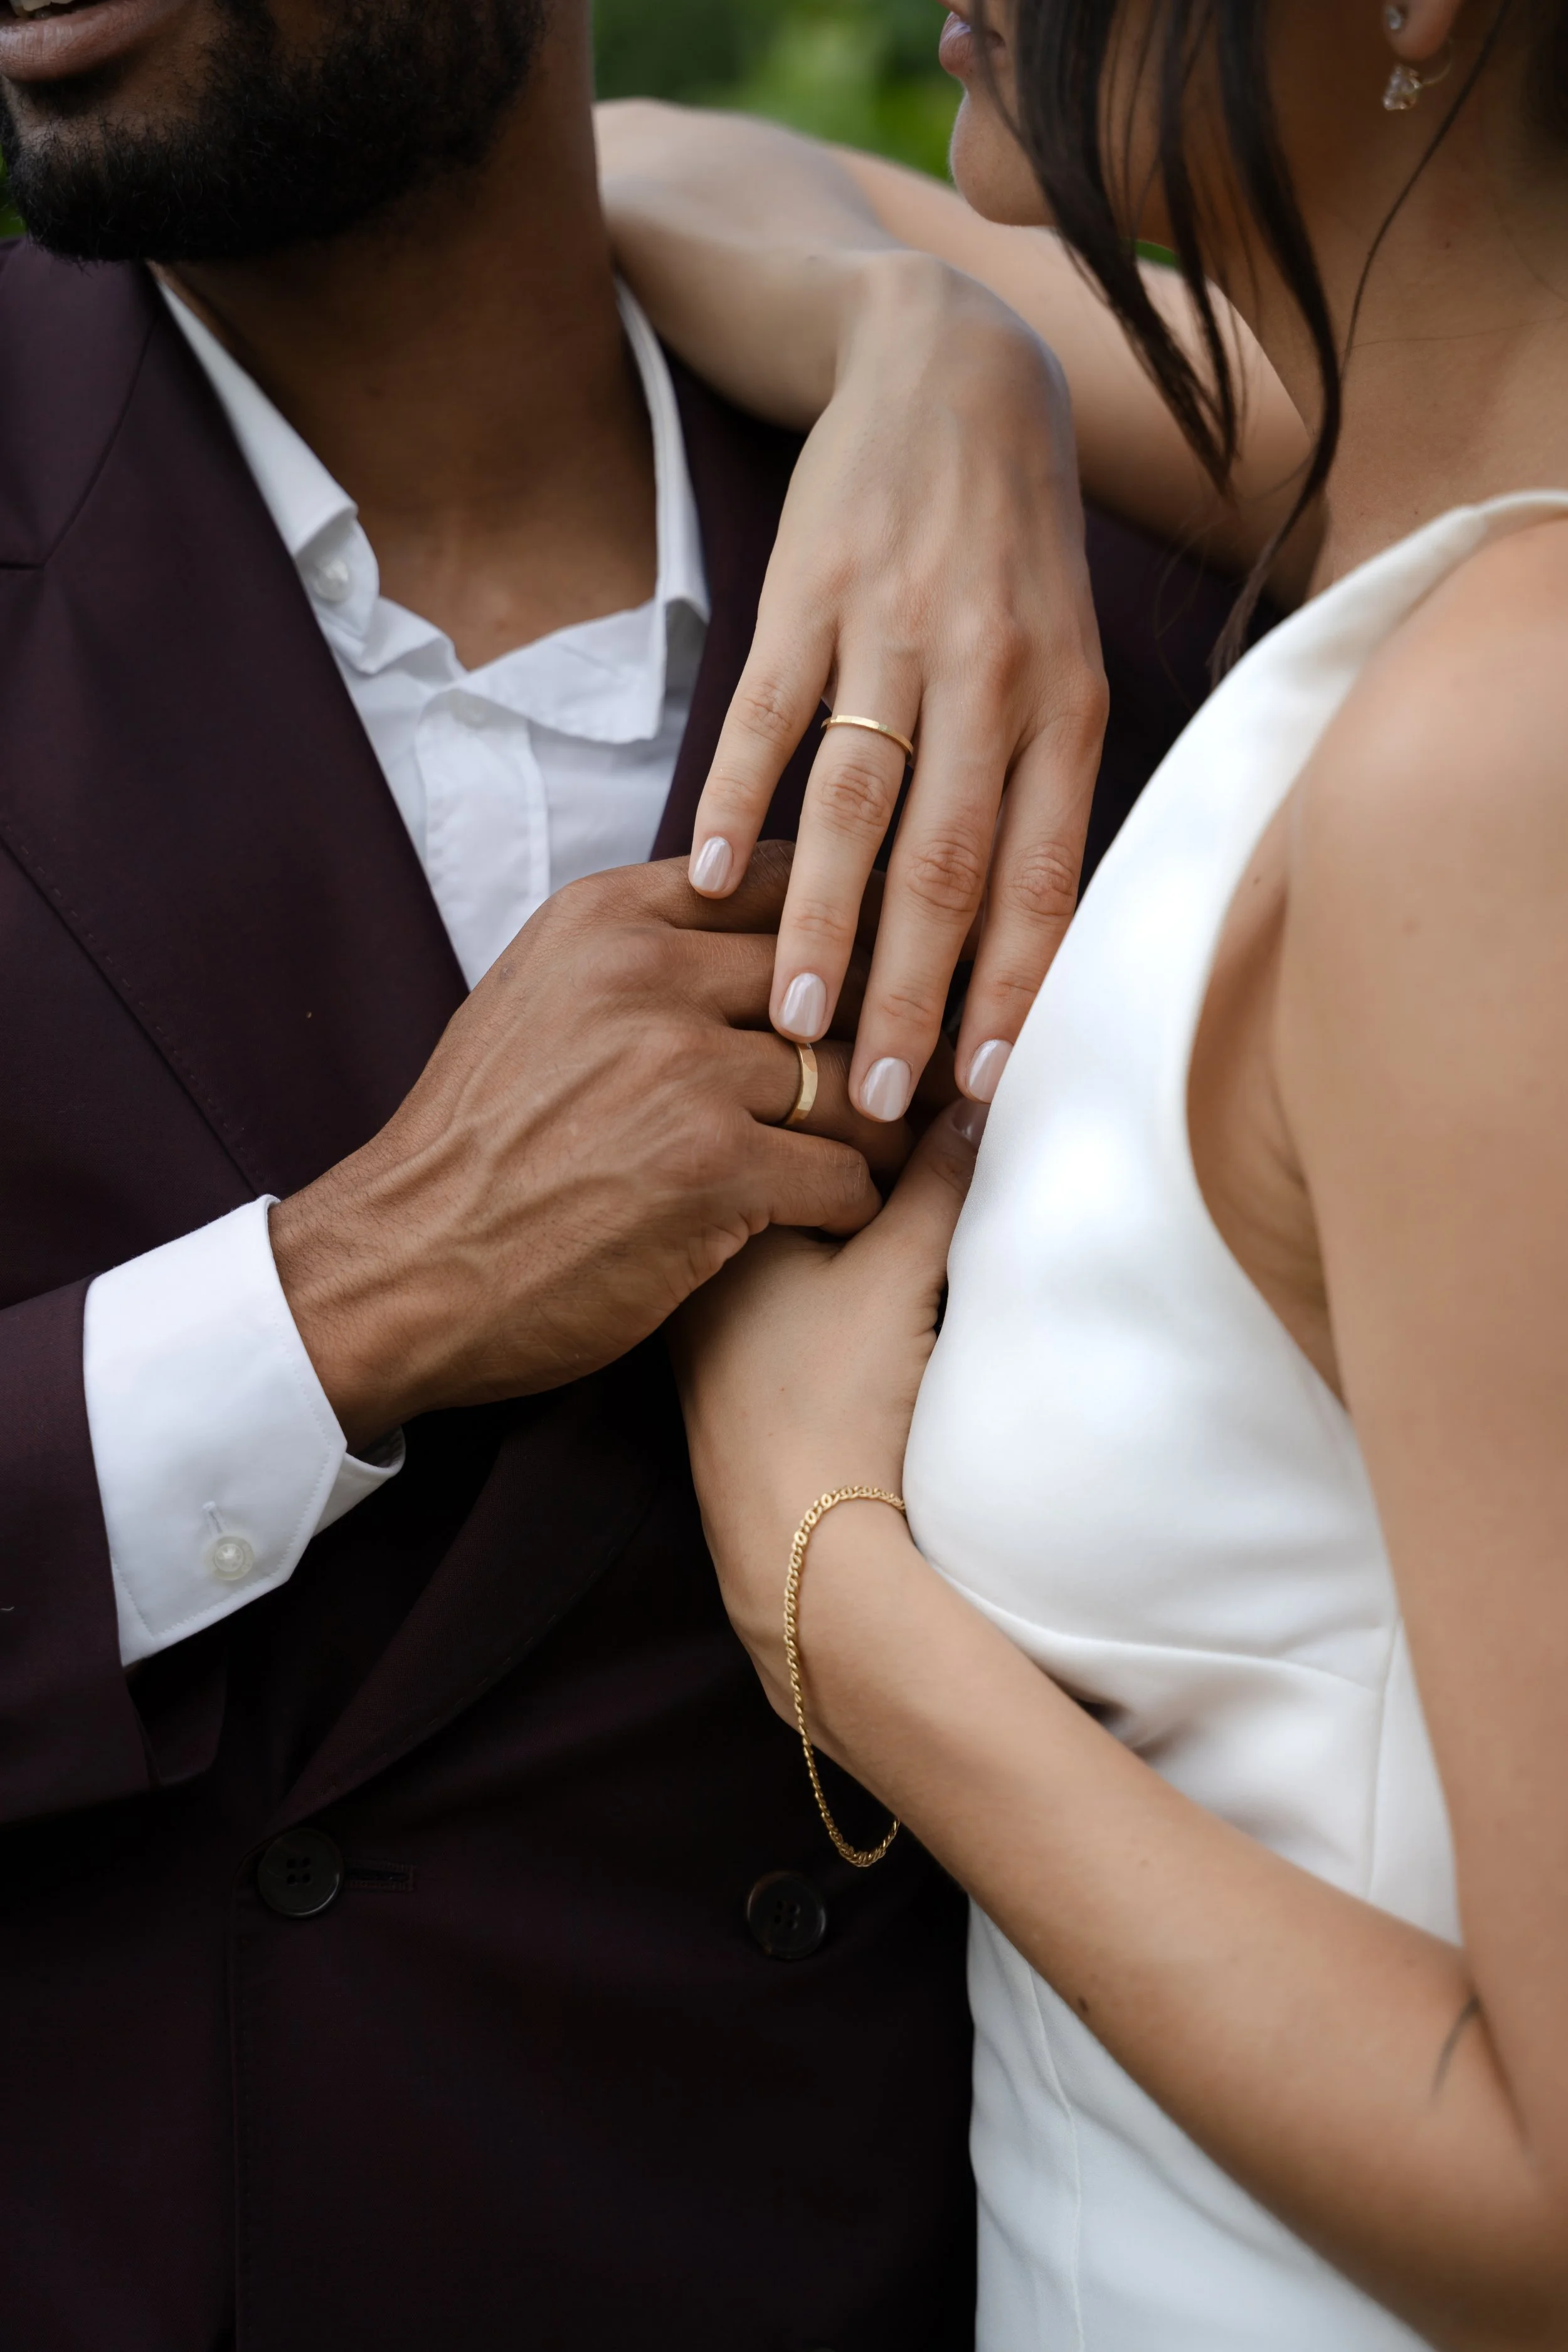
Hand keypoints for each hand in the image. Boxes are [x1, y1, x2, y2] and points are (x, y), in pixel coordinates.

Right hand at [271, 847, 915, 1449]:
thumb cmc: (477, 1149)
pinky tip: (834, 1217)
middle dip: (886, 1027)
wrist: (403, 1267)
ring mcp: (683, 1071)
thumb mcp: (537, 999)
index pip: (781, 877)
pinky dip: (854, 1202)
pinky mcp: (714, 1172)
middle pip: (836, 974)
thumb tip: (747, 924)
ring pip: (855, 1077)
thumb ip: (637, 952)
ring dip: (882, 1126)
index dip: (845, 925)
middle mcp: (647, 977)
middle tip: (914, 1069)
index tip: (873, 969)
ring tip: (888, 1152)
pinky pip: (847, 1173)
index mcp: (606, 920)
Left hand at [670, 1095, 984, 1718]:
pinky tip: (887, 1289)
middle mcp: (690, 1247)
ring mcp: (708, 1309)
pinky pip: (790, 1280)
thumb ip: (939, 1176)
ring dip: (851, 1210)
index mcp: (707, 1201)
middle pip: (785, 1161)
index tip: (942, 1102)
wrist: (799, 1543)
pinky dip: (836, 1267)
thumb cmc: (831, 1398)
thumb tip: (976, 1099)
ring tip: (921, 1220)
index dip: (879, 1100)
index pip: (796, 1113)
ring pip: (788, 1220)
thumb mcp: (900, 1267)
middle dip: (860, 1149)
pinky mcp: (735, 1361)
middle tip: (940, 1151)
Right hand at [684, 253, 1106, 1121]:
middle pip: (947, 861)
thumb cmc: (1015, 552)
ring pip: (856, 803)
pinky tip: (712, 881)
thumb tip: (1016, 949)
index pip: (1041, 876)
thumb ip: (1038, 792)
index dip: (1010, 988)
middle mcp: (991, 673)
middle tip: (879, 1093)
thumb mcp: (1063, 663)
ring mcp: (894, 629)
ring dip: (822, 920)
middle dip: (913, 989)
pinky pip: (766, 715)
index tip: (979, 1089)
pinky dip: (737, 801)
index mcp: (1064, 707)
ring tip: (792, 1019)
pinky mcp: (807, 591)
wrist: (955, 371)